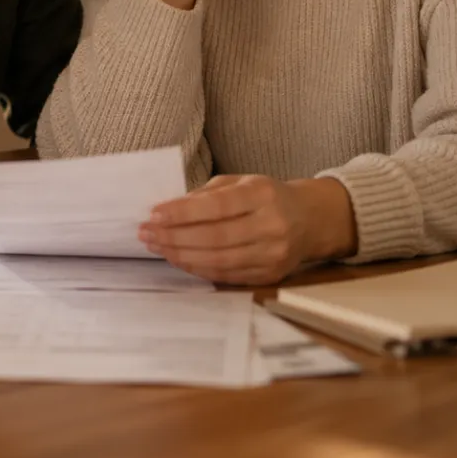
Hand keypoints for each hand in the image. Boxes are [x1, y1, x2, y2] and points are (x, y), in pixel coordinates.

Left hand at [137, 175, 356, 284]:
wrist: (310, 220)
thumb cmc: (266, 196)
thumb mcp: (239, 182)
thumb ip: (206, 195)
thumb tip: (169, 210)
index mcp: (263, 194)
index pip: (217, 206)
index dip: (183, 212)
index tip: (154, 214)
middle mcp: (272, 226)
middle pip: (216, 238)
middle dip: (175, 237)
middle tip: (146, 233)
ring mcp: (273, 255)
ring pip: (219, 260)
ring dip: (181, 255)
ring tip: (156, 247)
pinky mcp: (270, 275)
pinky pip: (227, 275)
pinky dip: (198, 268)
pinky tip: (179, 258)